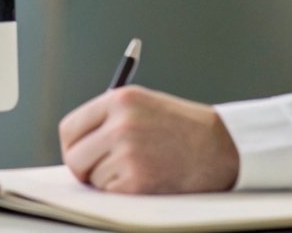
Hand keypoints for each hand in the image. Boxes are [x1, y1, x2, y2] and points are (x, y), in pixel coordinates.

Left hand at [58, 85, 240, 193]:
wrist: (220, 147)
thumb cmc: (181, 128)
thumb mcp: (143, 106)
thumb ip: (108, 118)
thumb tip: (75, 144)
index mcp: (120, 99)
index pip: (70, 128)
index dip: (73, 145)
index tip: (80, 153)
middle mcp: (121, 124)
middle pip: (74, 156)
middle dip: (84, 168)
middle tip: (99, 171)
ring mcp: (128, 152)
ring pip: (93, 178)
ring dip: (108, 180)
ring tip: (139, 167)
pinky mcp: (138, 180)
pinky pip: (110, 193)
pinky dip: (123, 192)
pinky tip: (146, 178)